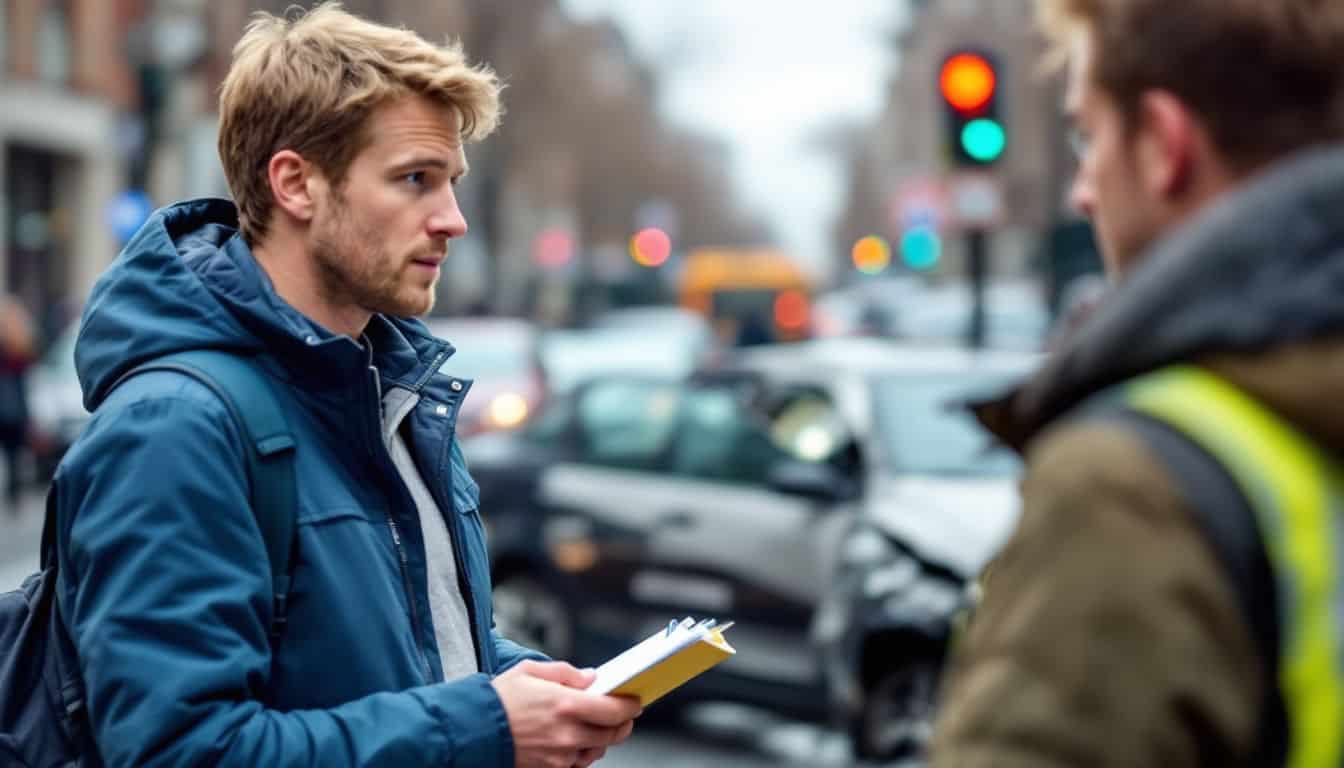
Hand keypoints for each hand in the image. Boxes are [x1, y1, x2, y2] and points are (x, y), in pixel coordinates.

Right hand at [492, 660, 640, 767]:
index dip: (630, 707)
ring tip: (595, 726)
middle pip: (612, 734)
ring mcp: (560, 755)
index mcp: (566, 704)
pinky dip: (582, 753)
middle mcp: (567, 733)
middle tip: (623, 715)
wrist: (472, 729)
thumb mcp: (530, 670)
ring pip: (596, 751)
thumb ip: (565, 673)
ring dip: (601, 739)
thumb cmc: (498, 699)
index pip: (614, 710)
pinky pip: (577, 764)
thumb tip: (590, 678)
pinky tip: (575, 741)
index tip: (634, 702)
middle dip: (622, 724)